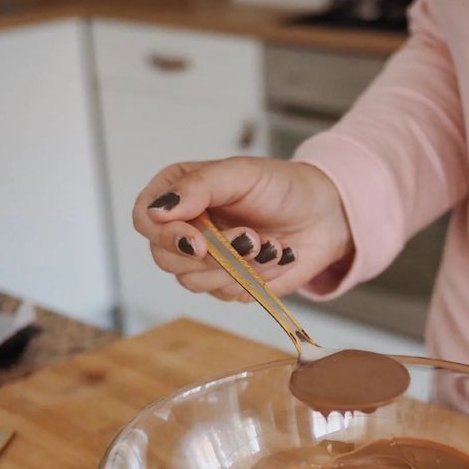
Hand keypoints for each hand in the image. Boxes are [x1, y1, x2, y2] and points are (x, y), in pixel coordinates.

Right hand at [132, 157, 351, 300]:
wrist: (323, 215)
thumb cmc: (283, 187)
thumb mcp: (241, 174)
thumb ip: (199, 187)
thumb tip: (160, 210)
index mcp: (180, 193)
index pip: (146, 219)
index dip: (165, 235)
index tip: (197, 240)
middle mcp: (185, 227)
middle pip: (165, 257)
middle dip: (211, 254)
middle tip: (249, 238)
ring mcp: (204, 259)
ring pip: (194, 281)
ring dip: (236, 266)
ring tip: (266, 242)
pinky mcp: (227, 283)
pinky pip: (225, 294)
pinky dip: (253, 278)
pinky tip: (273, 257)